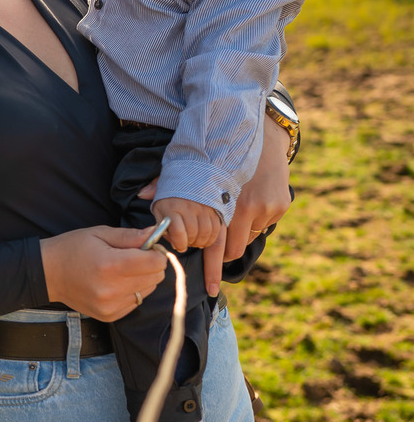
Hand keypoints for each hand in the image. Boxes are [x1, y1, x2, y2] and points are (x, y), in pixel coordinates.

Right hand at [41, 226, 166, 321]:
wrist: (47, 273)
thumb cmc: (72, 248)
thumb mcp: (99, 233)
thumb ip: (130, 236)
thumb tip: (155, 233)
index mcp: (111, 265)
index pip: (156, 263)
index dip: (155, 253)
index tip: (146, 248)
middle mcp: (112, 289)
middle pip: (155, 278)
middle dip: (150, 266)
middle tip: (133, 258)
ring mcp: (110, 305)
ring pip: (147, 291)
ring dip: (141, 280)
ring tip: (121, 271)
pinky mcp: (108, 315)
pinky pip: (135, 303)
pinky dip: (130, 292)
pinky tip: (114, 284)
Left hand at [138, 118, 292, 295]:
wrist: (262, 132)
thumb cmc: (221, 151)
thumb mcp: (193, 166)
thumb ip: (169, 184)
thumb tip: (143, 195)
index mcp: (222, 204)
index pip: (218, 247)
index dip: (213, 269)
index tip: (210, 289)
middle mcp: (247, 209)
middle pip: (233, 249)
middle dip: (221, 251)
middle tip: (214, 248)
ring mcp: (266, 209)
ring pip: (246, 239)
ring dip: (237, 234)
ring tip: (230, 217)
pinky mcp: (278, 206)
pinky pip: (261, 226)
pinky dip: (252, 222)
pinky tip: (246, 203)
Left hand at [151, 197, 223, 251]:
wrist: (189, 177)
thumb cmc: (170, 196)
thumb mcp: (159, 206)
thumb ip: (158, 222)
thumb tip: (154, 234)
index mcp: (173, 208)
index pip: (178, 232)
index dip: (179, 244)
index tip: (179, 246)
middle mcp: (190, 207)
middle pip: (193, 233)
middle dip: (189, 243)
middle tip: (186, 243)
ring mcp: (204, 208)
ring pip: (206, 233)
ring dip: (200, 241)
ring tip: (195, 241)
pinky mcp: (215, 209)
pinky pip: (216, 228)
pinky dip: (211, 237)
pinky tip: (205, 238)